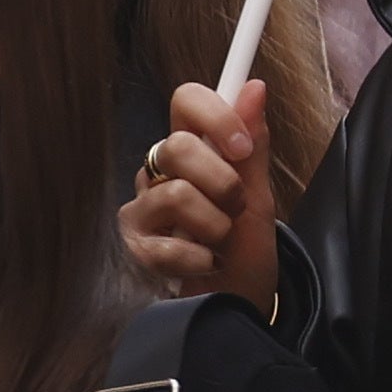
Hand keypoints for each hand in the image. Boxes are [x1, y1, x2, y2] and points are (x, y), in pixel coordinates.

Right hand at [121, 80, 278, 312]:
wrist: (235, 304)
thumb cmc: (244, 248)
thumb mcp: (259, 197)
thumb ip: (252, 145)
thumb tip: (254, 87)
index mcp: (192, 151)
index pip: (186, 100)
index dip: (215, 116)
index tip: (241, 146)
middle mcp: (158, 173)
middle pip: (177, 146)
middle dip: (222, 182)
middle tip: (236, 207)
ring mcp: (141, 210)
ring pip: (174, 194)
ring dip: (215, 225)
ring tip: (220, 241)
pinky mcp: (132, 246)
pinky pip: (163, 242)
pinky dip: (198, 258)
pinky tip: (203, 263)